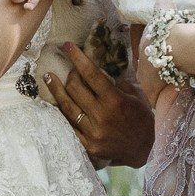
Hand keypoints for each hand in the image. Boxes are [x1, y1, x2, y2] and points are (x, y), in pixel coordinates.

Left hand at [45, 46, 154, 168]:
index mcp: (115, 100)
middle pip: (75, 88)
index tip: (67, 46)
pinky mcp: (88, 145)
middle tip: (70, 69)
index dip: (77, 57)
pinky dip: (61, 112)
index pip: (91, 74)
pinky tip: (54, 102)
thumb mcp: (135, 96)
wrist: (145, 149)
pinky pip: (68, 125)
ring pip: (67, 106)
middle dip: (70, 74)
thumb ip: (116, 83)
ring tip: (48, 78)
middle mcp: (102, 115)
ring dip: (56, 89)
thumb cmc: (141, 118)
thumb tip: (97, 71)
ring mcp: (93, 132)